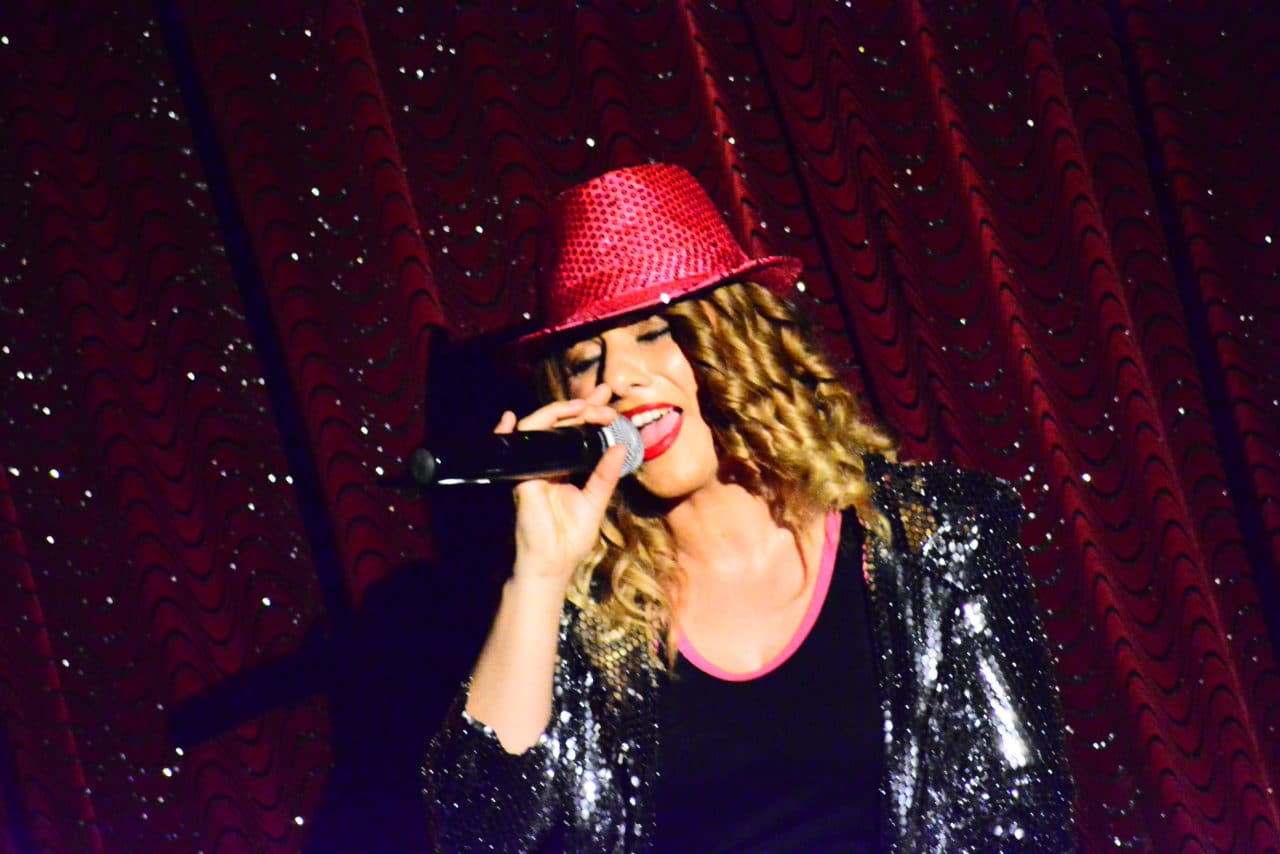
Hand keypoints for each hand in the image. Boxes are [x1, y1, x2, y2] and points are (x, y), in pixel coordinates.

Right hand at [495, 384, 626, 592]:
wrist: (552, 563)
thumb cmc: (571, 538)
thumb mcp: (596, 501)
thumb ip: (605, 475)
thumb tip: (620, 447)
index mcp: (568, 465)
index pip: (578, 430)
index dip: (590, 410)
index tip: (608, 397)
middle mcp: (549, 461)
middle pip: (560, 422)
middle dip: (581, 404)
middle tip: (603, 398)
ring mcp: (533, 466)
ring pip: (539, 427)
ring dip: (559, 412)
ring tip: (582, 407)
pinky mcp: (521, 476)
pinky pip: (514, 448)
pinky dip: (508, 432)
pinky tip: (511, 418)